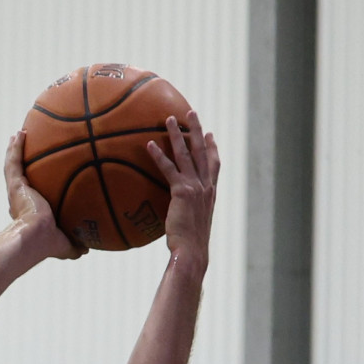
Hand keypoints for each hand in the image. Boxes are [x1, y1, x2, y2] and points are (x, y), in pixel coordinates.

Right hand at [5, 132, 80, 260]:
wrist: (35, 238)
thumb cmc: (49, 243)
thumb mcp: (68, 244)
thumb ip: (77, 244)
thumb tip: (89, 248)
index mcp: (31, 210)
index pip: (32, 193)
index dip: (35, 183)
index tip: (42, 173)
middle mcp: (22, 199)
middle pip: (22, 176)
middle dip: (24, 162)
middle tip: (29, 148)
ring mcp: (17, 191)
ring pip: (14, 166)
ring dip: (16, 150)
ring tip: (20, 135)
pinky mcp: (15, 186)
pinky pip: (14, 162)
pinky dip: (15, 148)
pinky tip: (20, 134)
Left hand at [146, 111, 217, 266]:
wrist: (192, 251)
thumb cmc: (190, 244)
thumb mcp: (192, 224)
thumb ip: (187, 212)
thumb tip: (176, 214)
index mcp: (210, 193)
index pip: (214, 164)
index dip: (212, 148)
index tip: (210, 134)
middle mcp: (206, 186)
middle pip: (203, 151)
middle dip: (197, 130)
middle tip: (191, 113)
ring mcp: (195, 187)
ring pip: (186, 154)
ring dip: (177, 135)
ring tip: (168, 119)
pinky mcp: (182, 192)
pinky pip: (169, 169)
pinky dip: (159, 156)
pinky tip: (149, 145)